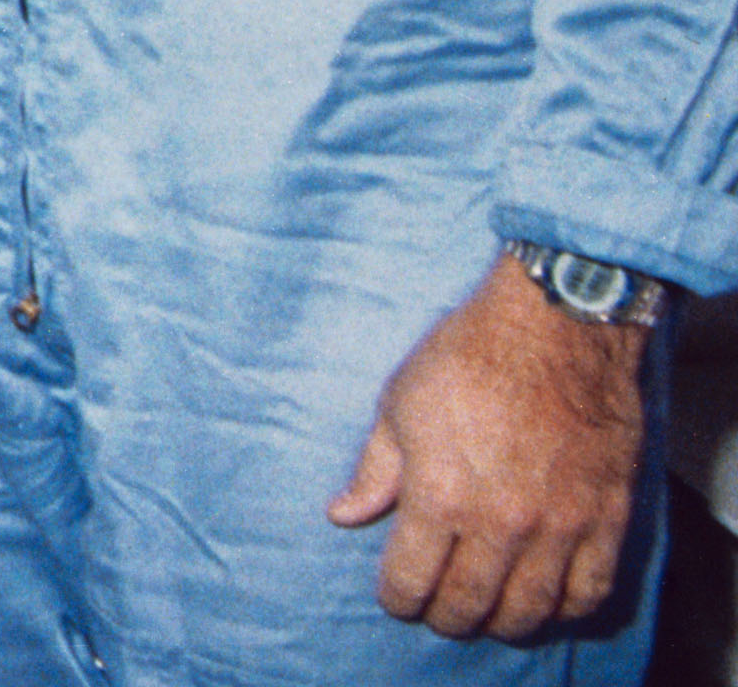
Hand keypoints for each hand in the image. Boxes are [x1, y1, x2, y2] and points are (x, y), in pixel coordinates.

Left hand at [327, 251, 649, 639]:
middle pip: (469, 605)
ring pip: (530, 610)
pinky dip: (566, 609)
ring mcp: (560, 526)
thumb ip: (375, 471)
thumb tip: (342, 515)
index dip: (398, 598)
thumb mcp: (399, 405)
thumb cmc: (467, 357)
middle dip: (445, 617)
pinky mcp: (607, 519)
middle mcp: (500, 524)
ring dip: (503, 622)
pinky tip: (548, 603)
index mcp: (440, 496)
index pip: (411, 581)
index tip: (397, 597)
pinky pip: (590, 591)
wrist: (556, 327)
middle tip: (439, 610)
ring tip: (488, 612)